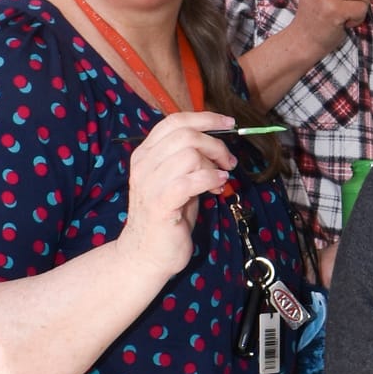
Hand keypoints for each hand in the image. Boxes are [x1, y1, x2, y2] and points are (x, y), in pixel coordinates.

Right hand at [119, 110, 239, 280]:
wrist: (147, 255)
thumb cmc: (168, 216)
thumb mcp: (177, 179)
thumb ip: (190, 159)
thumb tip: (219, 142)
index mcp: (146, 154)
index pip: (174, 121)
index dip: (205, 118)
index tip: (228, 124)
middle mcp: (144, 165)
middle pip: (186, 134)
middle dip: (215, 144)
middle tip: (228, 162)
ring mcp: (149, 184)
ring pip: (190, 154)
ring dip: (214, 165)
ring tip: (220, 180)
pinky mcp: (160, 204)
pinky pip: (190, 181)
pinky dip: (210, 180)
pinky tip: (218, 187)